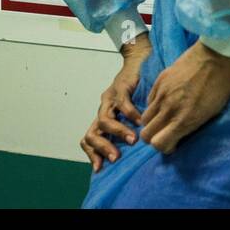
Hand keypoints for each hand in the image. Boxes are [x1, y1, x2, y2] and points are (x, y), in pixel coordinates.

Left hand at [82, 32, 151, 171]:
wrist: (140, 61)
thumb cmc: (139, 90)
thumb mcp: (132, 113)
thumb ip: (130, 128)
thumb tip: (138, 150)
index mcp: (104, 118)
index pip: (88, 139)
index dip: (92, 154)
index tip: (101, 169)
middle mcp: (103, 109)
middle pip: (91, 133)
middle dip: (102, 148)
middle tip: (116, 158)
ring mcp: (110, 98)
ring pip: (104, 120)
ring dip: (118, 132)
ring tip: (133, 140)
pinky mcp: (120, 87)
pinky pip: (122, 103)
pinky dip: (130, 114)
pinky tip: (141, 121)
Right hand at [140, 41, 229, 153]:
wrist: (220, 53)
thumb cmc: (224, 84)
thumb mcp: (212, 112)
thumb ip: (191, 125)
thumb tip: (180, 133)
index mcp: (184, 119)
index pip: (159, 144)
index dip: (165, 147)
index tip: (174, 142)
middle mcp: (169, 108)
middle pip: (146, 134)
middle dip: (154, 137)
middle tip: (167, 132)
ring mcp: (162, 93)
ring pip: (144, 118)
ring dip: (153, 121)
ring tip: (166, 116)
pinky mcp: (161, 80)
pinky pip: (149, 100)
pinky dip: (155, 105)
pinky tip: (168, 100)